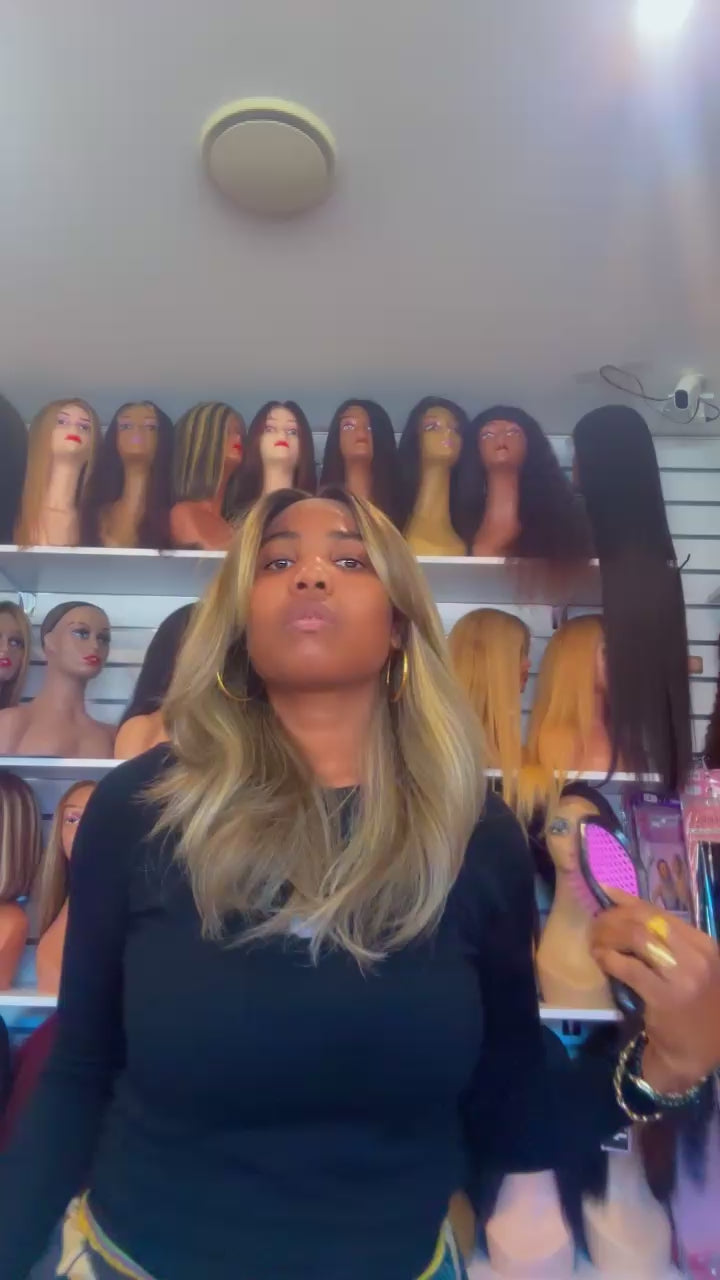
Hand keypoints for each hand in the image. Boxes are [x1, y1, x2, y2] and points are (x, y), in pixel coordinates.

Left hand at [590, 890, 719, 1091]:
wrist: (694, 1051)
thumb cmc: (690, 1004)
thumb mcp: (686, 965)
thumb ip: (661, 937)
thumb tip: (619, 899)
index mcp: (705, 945)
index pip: (660, 913)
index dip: (628, 902)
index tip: (606, 897)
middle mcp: (698, 957)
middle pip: (647, 922)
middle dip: (615, 918)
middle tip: (596, 925)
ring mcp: (683, 977)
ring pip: (638, 938)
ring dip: (610, 936)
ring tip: (596, 942)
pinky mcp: (664, 997)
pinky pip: (629, 967)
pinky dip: (610, 959)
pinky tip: (601, 960)